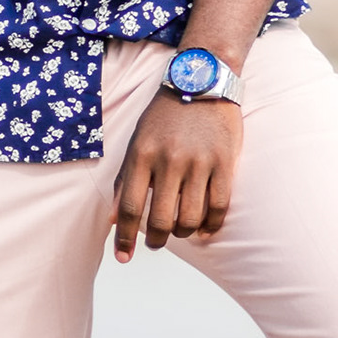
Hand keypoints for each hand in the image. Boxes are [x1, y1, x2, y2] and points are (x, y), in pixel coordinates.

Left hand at [112, 90, 241, 261]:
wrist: (202, 81)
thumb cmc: (164, 116)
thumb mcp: (137, 141)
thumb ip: (125, 179)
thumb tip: (113, 219)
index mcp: (142, 154)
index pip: (129, 207)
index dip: (124, 237)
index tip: (123, 257)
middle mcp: (169, 160)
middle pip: (160, 219)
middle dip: (155, 240)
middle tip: (155, 243)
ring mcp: (199, 162)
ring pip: (190, 218)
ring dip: (182, 233)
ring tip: (179, 231)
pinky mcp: (225, 163)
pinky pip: (219, 207)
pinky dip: (211, 225)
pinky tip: (205, 230)